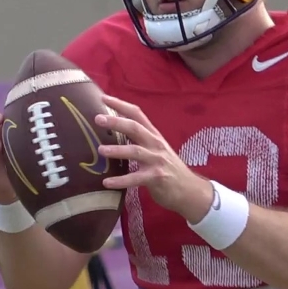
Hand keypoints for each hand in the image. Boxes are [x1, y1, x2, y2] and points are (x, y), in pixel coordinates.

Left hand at [95, 95, 213, 222]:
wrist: (190, 190)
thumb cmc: (168, 169)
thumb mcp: (156, 149)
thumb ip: (139, 139)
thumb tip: (116, 129)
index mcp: (153, 135)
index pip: (137, 114)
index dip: (120, 105)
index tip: (103, 97)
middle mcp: (155, 144)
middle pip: (135, 128)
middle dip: (116, 122)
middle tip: (97, 118)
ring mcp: (157, 161)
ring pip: (135, 151)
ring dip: (117, 150)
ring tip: (100, 150)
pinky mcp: (157, 178)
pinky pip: (136, 178)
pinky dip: (121, 180)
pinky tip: (107, 182)